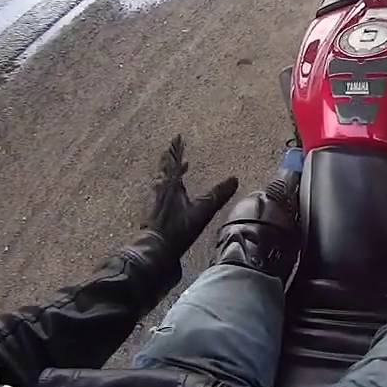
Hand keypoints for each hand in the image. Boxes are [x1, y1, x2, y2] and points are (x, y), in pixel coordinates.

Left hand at [143, 135, 236, 255]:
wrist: (154, 249)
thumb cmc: (177, 229)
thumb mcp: (202, 211)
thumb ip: (218, 195)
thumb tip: (234, 179)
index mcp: (170, 184)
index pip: (174, 161)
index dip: (176, 149)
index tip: (177, 137)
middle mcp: (160, 188)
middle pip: (165, 168)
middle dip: (171, 159)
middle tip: (173, 151)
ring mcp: (153, 200)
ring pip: (162, 180)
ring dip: (169, 172)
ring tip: (176, 170)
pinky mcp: (152, 212)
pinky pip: (160, 191)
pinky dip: (167, 186)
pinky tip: (171, 194)